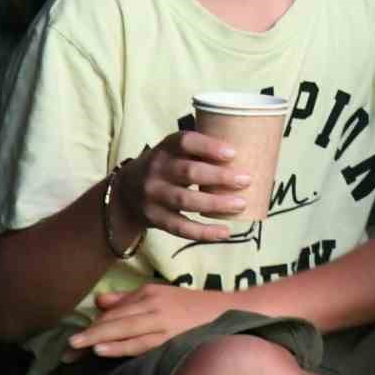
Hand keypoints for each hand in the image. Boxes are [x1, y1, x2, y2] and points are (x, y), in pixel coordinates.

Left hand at [64, 283, 227, 359]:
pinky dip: (120, 346)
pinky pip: (141, 343)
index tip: (73, 341)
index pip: (114, 311)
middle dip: (88, 334)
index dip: (93, 326)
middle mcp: (154, 304)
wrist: (231, 312)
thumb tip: (99, 302)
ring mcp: (163, 321)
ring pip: (124, 330)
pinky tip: (102, 350)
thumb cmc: (194, 308)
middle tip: (66, 349)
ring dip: (98, 339)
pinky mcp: (172, 337)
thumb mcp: (161, 297)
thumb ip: (130, 300)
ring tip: (76, 349)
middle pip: (115, 320)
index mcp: (150, 293)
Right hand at [119, 129, 255, 242]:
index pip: (185, 142)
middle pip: (188, 173)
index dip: (208, 147)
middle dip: (219, 177)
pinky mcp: (155, 218)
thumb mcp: (173, 151)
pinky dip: (203, 232)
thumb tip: (248, 149)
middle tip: (246, 179)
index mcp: (165, 148)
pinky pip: (180, 227)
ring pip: (186, 201)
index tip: (232, 153)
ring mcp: (153, 196)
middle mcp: (156, 170)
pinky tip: (224, 232)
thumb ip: (199, 149)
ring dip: (215, 204)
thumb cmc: (164, 167)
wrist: (125, 193)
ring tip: (241, 204)